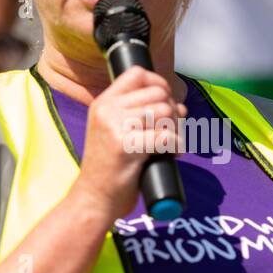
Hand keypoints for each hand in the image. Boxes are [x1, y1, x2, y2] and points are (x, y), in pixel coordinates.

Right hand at [73, 66, 187, 222]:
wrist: (93, 198)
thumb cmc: (110, 169)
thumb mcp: (115, 132)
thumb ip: (138, 115)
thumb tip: (178, 105)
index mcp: (103, 103)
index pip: (137, 74)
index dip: (159, 83)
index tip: (167, 102)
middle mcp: (107, 110)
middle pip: (157, 92)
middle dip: (173, 110)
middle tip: (172, 130)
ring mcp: (115, 126)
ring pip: (164, 111)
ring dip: (176, 127)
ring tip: (171, 143)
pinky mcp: (125, 145)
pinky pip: (165, 135)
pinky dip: (176, 144)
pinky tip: (173, 153)